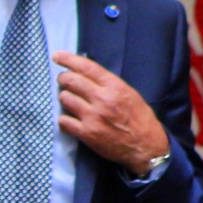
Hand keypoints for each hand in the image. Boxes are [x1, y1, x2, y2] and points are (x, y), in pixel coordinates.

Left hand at [53, 52, 170, 175]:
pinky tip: (71, 119)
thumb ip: (108, 84)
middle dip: (63, 78)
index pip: (87, 67)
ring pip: (64, 98)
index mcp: (115, 87)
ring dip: (65, 98)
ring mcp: (92, 117)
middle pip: (71, 81)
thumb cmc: (139, 119)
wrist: (145, 147)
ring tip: (71, 101)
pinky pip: (63, 121)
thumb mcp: (129, 94)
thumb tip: (85, 73)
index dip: (69, 59)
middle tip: (63, 80)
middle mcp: (102, 99)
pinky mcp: (86, 133)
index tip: (57, 56)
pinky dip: (64, 119)